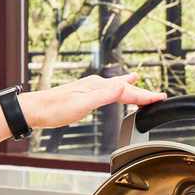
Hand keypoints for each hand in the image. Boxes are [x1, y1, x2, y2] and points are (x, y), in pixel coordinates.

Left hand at [18, 74, 165, 130]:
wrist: (34, 110)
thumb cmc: (54, 109)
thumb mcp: (82, 104)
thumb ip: (104, 95)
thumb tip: (124, 84)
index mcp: (97, 86)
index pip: (127, 91)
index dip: (144, 95)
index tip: (160, 98)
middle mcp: (95, 84)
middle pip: (124, 88)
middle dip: (142, 92)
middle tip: (158, 97)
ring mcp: (90, 88)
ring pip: (117, 88)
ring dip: (132, 89)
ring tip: (143, 87)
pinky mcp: (84, 94)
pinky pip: (108, 90)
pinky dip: (118, 88)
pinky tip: (118, 86)